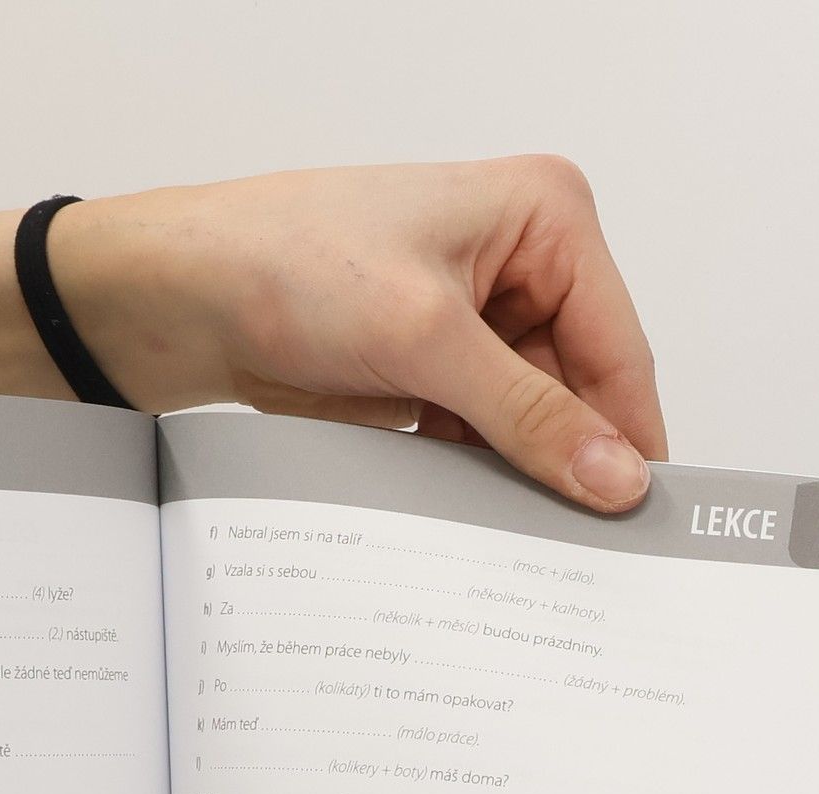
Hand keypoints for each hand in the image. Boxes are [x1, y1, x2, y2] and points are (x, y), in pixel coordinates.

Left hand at [57, 158, 666, 511]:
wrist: (179, 299)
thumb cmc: (286, 264)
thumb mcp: (424, 339)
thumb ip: (527, 414)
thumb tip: (613, 475)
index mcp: (544, 217)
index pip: (617, 346)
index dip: (629, 436)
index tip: (639, 522)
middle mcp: (518, 264)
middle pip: (577, 391)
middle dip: (567, 464)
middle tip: (574, 552)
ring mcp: (471, 323)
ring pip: (526, 424)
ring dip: (513, 478)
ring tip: (517, 544)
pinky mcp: (427, 371)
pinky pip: (476, 439)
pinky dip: (470, 480)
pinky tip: (466, 523)